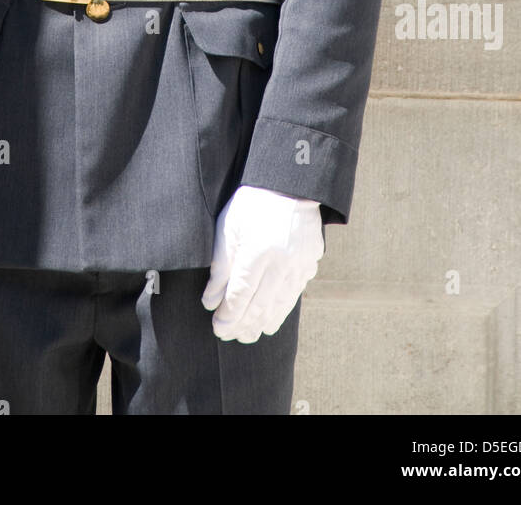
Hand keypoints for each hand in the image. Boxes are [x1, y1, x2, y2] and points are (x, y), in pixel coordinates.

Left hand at [201, 185, 323, 342]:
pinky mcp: (310, 263)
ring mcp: (299, 264)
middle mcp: (281, 262)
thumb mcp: (228, 227)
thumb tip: (210, 301)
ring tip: (247, 333)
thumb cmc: (252, 203)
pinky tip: (269, 319)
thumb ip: (220, 266)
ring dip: (261, 323)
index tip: (218, 328)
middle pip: (260, 306)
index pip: (240, 296)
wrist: (289, 184)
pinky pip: (294, 294)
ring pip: (279, 305)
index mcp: (257, 251)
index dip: (228, 316)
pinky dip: (280, 310)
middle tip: (229, 335)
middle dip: (242, 325)